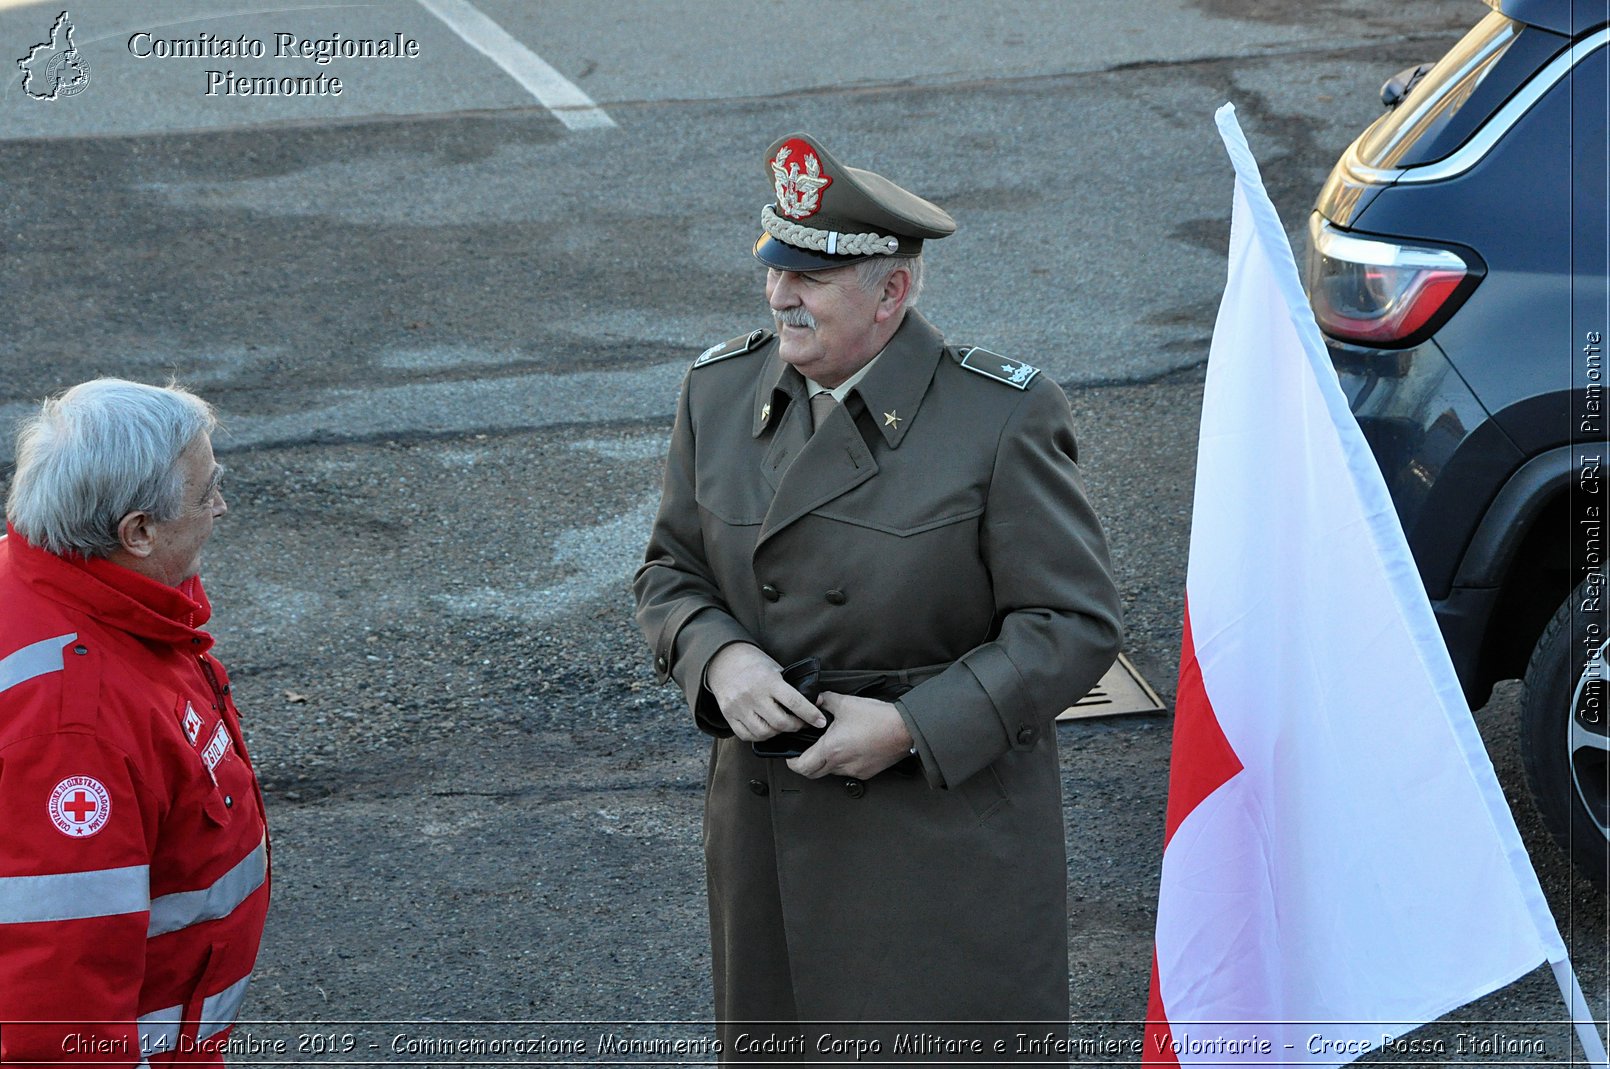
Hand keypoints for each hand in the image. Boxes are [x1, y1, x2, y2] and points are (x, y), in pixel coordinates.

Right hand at [706, 643, 825, 741]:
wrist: (724, 661)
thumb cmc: (755, 664)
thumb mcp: (776, 669)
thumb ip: (791, 687)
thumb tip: (815, 702)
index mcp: (768, 681)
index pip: (794, 702)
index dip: (810, 714)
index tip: (821, 722)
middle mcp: (753, 695)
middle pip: (780, 722)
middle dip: (796, 726)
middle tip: (802, 724)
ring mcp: (739, 707)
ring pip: (764, 732)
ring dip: (778, 733)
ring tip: (783, 726)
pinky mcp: (729, 715)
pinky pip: (747, 735)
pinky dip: (760, 736)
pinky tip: (766, 728)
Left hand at [787, 692, 913, 780]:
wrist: (904, 729)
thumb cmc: (878, 718)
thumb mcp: (846, 703)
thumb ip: (825, 701)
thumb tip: (816, 700)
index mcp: (831, 749)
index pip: (802, 766)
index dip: (792, 762)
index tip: (791, 755)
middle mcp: (841, 764)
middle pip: (813, 773)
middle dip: (805, 764)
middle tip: (805, 753)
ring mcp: (854, 771)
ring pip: (830, 772)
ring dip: (825, 763)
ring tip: (830, 747)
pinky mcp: (866, 773)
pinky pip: (847, 772)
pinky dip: (842, 763)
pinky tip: (848, 749)